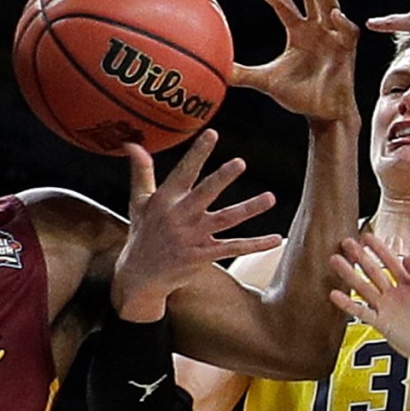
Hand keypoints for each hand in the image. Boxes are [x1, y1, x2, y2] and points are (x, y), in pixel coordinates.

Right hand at [111, 130, 281, 320]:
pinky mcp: (202, 257)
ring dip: (248, 209)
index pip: (184, 172)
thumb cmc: (143, 234)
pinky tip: (276, 239)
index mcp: (165, 199)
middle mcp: (179, 216)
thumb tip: (133, 143)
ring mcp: (192, 237)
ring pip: (225, 220)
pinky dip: (255, 245)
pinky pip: (233, 248)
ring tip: (270, 198)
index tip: (212, 133)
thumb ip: (142, 172)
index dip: (198, 153)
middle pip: (205, 193)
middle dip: (221, 178)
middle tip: (240, 163)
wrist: (139, 277)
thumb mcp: (138, 203)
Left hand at [232, 0, 358, 124]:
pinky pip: (347, 32)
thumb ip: (244, 74)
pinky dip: (341, 22)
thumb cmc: (298, 96)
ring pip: (329, 6)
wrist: (321, 114)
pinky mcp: (347, 50)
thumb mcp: (266, 82)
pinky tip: (333, 14)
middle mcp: (317, 29)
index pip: (282, 5)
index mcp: (298, 31)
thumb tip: (219, 72)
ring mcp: (334, 37)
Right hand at [328, 233, 409, 362]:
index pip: (391, 263)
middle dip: (359, 257)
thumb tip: (406, 257)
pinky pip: (361, 312)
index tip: (366, 237)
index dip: (379, 249)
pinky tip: (335, 294)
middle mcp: (395, 296)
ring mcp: (387, 309)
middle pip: (373, 272)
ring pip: (363, 287)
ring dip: (349, 274)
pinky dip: (348, 304)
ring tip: (335, 260)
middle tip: (346, 243)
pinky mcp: (381, 324)